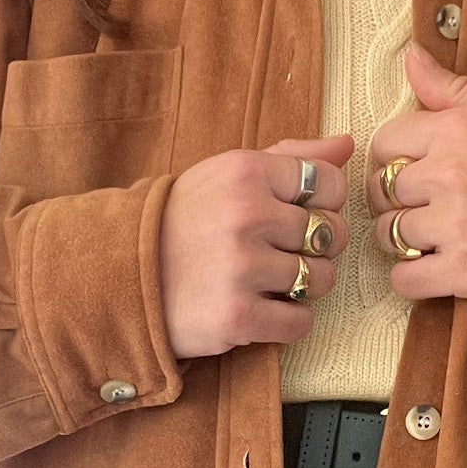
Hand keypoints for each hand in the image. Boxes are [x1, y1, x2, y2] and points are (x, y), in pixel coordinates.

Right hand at [159, 133, 353, 359]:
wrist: (120, 275)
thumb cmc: (184, 222)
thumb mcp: (227, 175)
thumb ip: (289, 157)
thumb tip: (346, 144)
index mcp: (245, 172)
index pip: (332, 184)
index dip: (327, 205)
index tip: (303, 217)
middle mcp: (245, 215)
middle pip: (332, 233)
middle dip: (318, 248)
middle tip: (285, 253)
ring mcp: (241, 268)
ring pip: (322, 279)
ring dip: (306, 286)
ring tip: (273, 281)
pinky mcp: (237, 316)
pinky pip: (301, 323)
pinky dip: (290, 323)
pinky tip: (264, 310)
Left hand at [365, 42, 466, 301]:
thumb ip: (452, 87)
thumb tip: (411, 56)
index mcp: (455, 131)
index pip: (385, 141)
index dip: (393, 156)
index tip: (410, 167)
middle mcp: (447, 177)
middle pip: (382, 190)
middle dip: (395, 198)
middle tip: (419, 204)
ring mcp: (454, 227)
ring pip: (388, 234)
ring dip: (401, 238)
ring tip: (429, 235)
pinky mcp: (465, 272)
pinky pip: (407, 279)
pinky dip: (411, 277)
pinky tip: (431, 267)